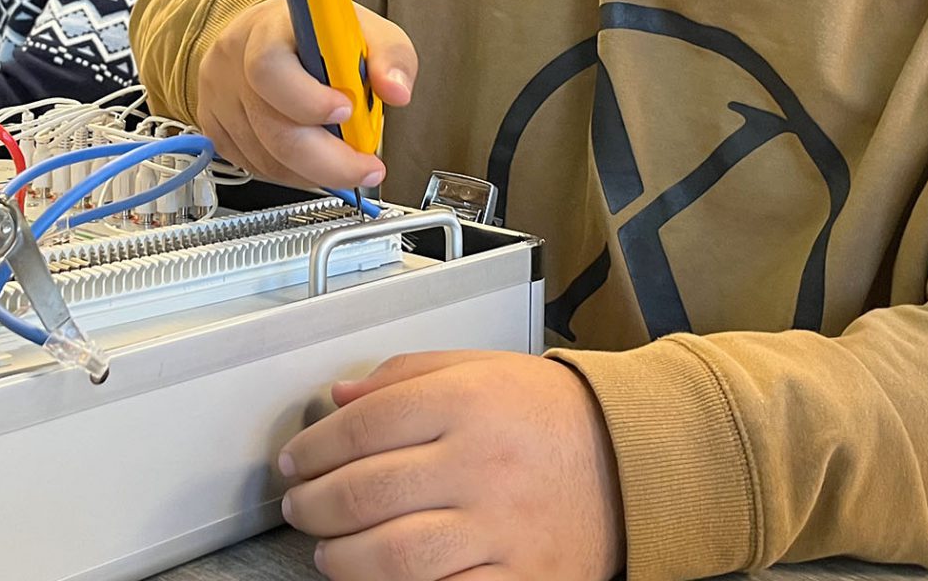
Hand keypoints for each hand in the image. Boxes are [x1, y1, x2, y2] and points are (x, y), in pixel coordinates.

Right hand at [196, 0, 415, 191]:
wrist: (268, 31)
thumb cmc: (315, 32)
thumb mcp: (364, 28)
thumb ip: (390, 55)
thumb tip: (396, 90)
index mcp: (268, 29)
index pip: (271, 68)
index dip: (309, 99)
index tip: (348, 109)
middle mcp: (234, 62)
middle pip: (272, 128)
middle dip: (328, 160)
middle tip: (365, 166)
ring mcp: (220, 97)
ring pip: (267, 157)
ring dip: (314, 170)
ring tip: (343, 157)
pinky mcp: (214, 126)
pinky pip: (255, 167)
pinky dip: (292, 172)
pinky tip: (311, 157)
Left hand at [279, 351, 624, 580]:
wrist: (633, 460)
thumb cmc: (552, 415)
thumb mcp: (480, 368)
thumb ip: (404, 375)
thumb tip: (337, 398)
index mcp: (467, 403)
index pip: (360, 427)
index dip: (312, 448)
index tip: (294, 461)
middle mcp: (481, 464)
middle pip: (363, 493)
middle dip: (313, 506)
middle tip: (300, 507)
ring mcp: (502, 528)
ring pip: (391, 556)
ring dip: (342, 558)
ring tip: (330, 552)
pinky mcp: (522, 577)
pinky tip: (383, 578)